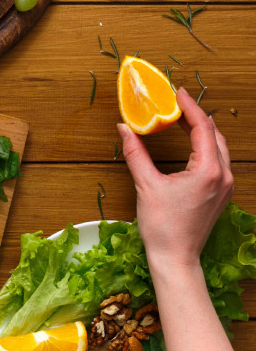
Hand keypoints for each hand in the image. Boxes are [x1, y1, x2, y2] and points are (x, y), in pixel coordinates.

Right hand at [118, 87, 233, 266]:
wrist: (176, 258)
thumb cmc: (162, 227)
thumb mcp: (145, 185)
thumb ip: (135, 153)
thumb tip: (124, 129)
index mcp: (209, 171)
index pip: (202, 127)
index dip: (189, 107)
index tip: (176, 92)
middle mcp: (224, 175)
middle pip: (214, 134)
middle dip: (196, 116)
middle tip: (176, 104)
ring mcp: (226, 186)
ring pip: (219, 147)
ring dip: (201, 132)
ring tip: (181, 121)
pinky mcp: (222, 194)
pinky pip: (218, 161)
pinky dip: (205, 148)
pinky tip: (190, 146)